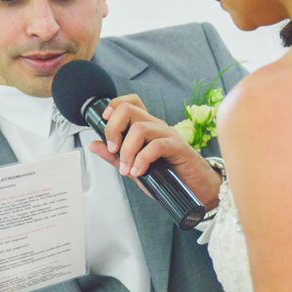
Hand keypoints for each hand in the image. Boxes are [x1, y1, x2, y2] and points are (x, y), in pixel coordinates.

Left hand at [89, 94, 221, 209]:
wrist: (197, 190)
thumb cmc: (169, 177)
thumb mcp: (135, 168)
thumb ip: (115, 156)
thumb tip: (93, 144)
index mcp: (147, 127)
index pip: (130, 102)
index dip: (114, 106)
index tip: (104, 123)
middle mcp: (157, 126)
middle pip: (129, 109)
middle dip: (113, 129)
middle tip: (114, 151)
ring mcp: (168, 135)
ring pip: (140, 128)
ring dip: (127, 151)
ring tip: (127, 169)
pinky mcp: (178, 147)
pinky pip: (156, 145)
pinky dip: (143, 159)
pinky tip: (139, 171)